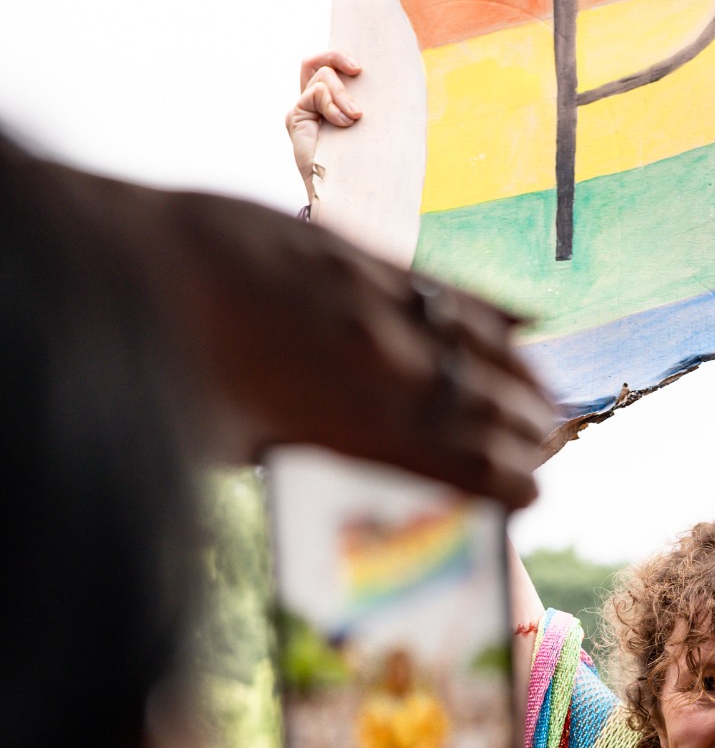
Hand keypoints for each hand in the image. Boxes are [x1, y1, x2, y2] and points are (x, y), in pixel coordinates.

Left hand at [56, 166, 554, 505]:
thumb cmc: (161, 372)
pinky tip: (525, 319)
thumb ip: (306, 460)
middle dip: (524, 429)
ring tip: (552, 397)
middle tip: (556, 447)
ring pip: (469, 340)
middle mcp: (376, 359)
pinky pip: (438, 284)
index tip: (534, 496)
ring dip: (518, 373)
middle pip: (476, 400)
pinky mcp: (348, 251)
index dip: (503, 481)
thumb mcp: (234, 447)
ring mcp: (369, 298)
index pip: (456, 459)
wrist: (124, 260)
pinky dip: (488, 306)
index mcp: (353, 423)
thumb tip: (352, 489)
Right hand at [286, 51, 362, 201]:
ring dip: (342, 93)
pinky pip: (315, 93)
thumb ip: (365, 106)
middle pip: (315, 62)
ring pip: (320, 76)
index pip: (327, 67)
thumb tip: (391, 83)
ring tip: (353, 118)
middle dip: (337, 58)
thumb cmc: (363, 164)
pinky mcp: (296, 118)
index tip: (360, 66)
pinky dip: (331, 104)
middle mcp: (312, 105)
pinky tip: (343, 123)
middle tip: (357, 71)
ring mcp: (303, 110)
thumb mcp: (368, 128)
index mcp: (330, 104)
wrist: (345, 193)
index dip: (338, 56)